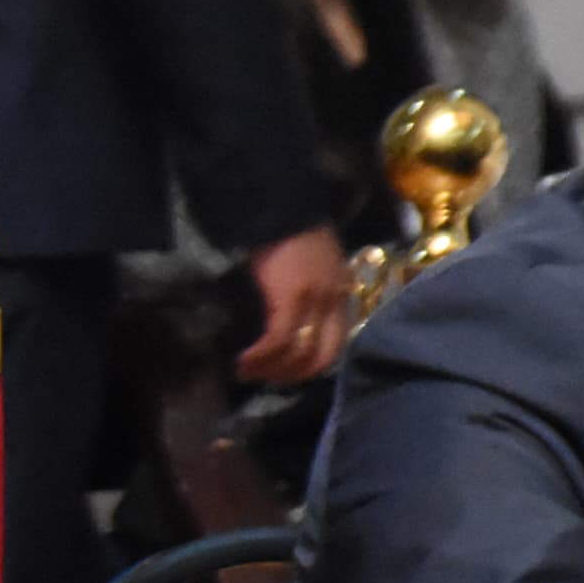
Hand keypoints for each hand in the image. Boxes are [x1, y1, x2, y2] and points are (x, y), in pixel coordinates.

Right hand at [235, 227, 352, 384]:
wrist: (282, 204)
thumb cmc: (289, 230)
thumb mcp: (309, 264)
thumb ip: (306, 291)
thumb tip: (283, 318)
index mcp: (340, 294)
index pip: (334, 347)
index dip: (309, 367)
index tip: (283, 372)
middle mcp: (334, 302)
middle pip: (319, 359)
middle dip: (290, 376)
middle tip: (262, 378)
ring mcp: (316, 302)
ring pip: (297, 354)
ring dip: (270, 370)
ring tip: (246, 371)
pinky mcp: (293, 299)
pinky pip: (278, 340)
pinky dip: (260, 356)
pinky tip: (243, 361)